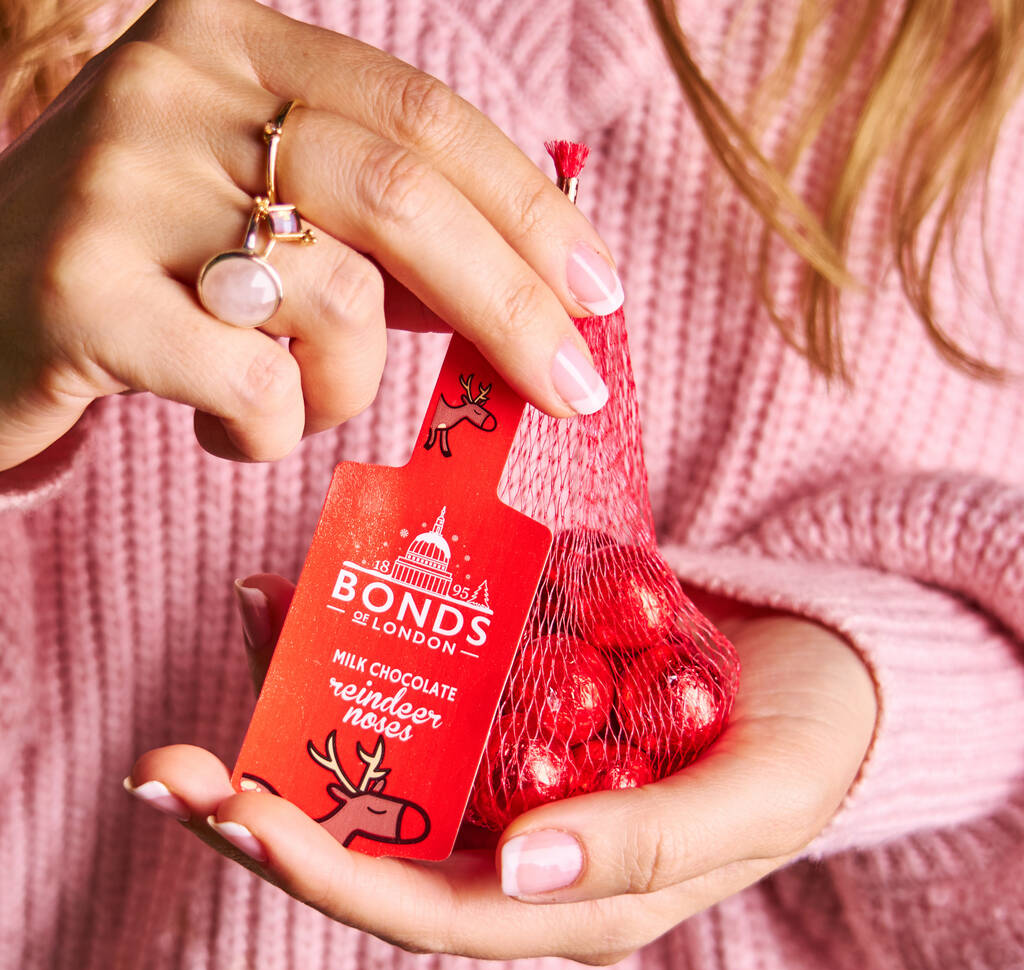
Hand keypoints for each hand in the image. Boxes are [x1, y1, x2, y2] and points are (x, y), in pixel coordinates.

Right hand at [0, 0, 619, 470]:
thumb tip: (525, 288)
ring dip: (348, 389)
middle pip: (402, 198)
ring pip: (335, 303)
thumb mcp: (262, 214)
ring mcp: (119, 186)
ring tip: (298, 404)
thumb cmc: (149, 270)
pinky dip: (270, 431)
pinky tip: (226, 426)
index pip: (424, 117)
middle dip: (513, 308)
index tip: (598, 292)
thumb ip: (378, 232)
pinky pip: (255, 386)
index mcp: (234, 43)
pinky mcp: (79, 292)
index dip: (530, 211)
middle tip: (570, 389)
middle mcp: (174, 90)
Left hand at [125, 576, 877, 963]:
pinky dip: (369, 642)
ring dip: (306, 706)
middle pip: (376, 845)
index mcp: (572, 892)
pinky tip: (318, 589)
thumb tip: (521, 866)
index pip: (427, 908)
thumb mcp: (755, 801)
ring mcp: (514, 765)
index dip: (331, 875)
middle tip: (172, 770)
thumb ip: (648, 846)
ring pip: (385, 757)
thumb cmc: (807, 743)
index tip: (246, 816)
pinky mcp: (519, 697)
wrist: (827, 665)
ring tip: (247, 629)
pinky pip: (425, 680)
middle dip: (271, 813)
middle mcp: (523, 840)